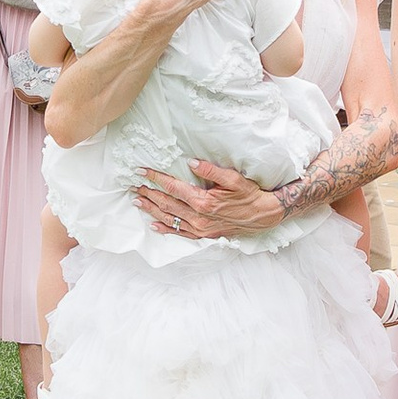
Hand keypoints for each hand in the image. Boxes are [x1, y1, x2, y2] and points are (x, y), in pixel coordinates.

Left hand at [134, 155, 285, 239]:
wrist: (263, 216)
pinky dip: (166, 229)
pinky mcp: (204, 235)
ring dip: (152, 210)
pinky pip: (181, 234)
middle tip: (134, 185)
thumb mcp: (233, 178)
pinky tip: (154, 225)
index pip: (173, 188)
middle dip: (149, 193)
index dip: (156, 178)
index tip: (141, 171)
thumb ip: (210, 170)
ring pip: (171, 219)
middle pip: (168, 204)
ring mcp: (201, 228)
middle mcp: (199, 217)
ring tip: (138, 201)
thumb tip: (190, 163)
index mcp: (204, 201)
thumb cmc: (249, 195)